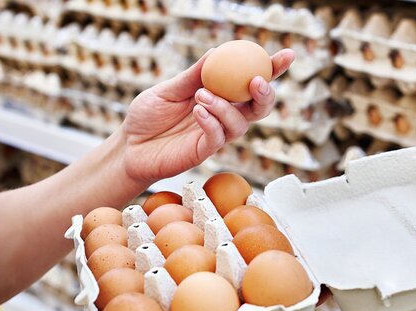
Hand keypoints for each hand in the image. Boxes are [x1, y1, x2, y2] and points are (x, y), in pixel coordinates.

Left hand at [117, 49, 293, 185]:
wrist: (128, 145)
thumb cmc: (148, 115)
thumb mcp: (169, 88)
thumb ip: (194, 75)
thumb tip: (217, 53)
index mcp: (219, 96)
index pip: (250, 82)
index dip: (272, 70)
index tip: (287, 57)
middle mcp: (223, 117)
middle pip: (258, 108)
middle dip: (265, 94)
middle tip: (256, 81)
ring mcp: (215, 135)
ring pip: (240, 124)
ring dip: (226, 106)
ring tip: (201, 95)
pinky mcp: (202, 152)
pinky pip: (217, 138)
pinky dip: (212, 122)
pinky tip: (198, 110)